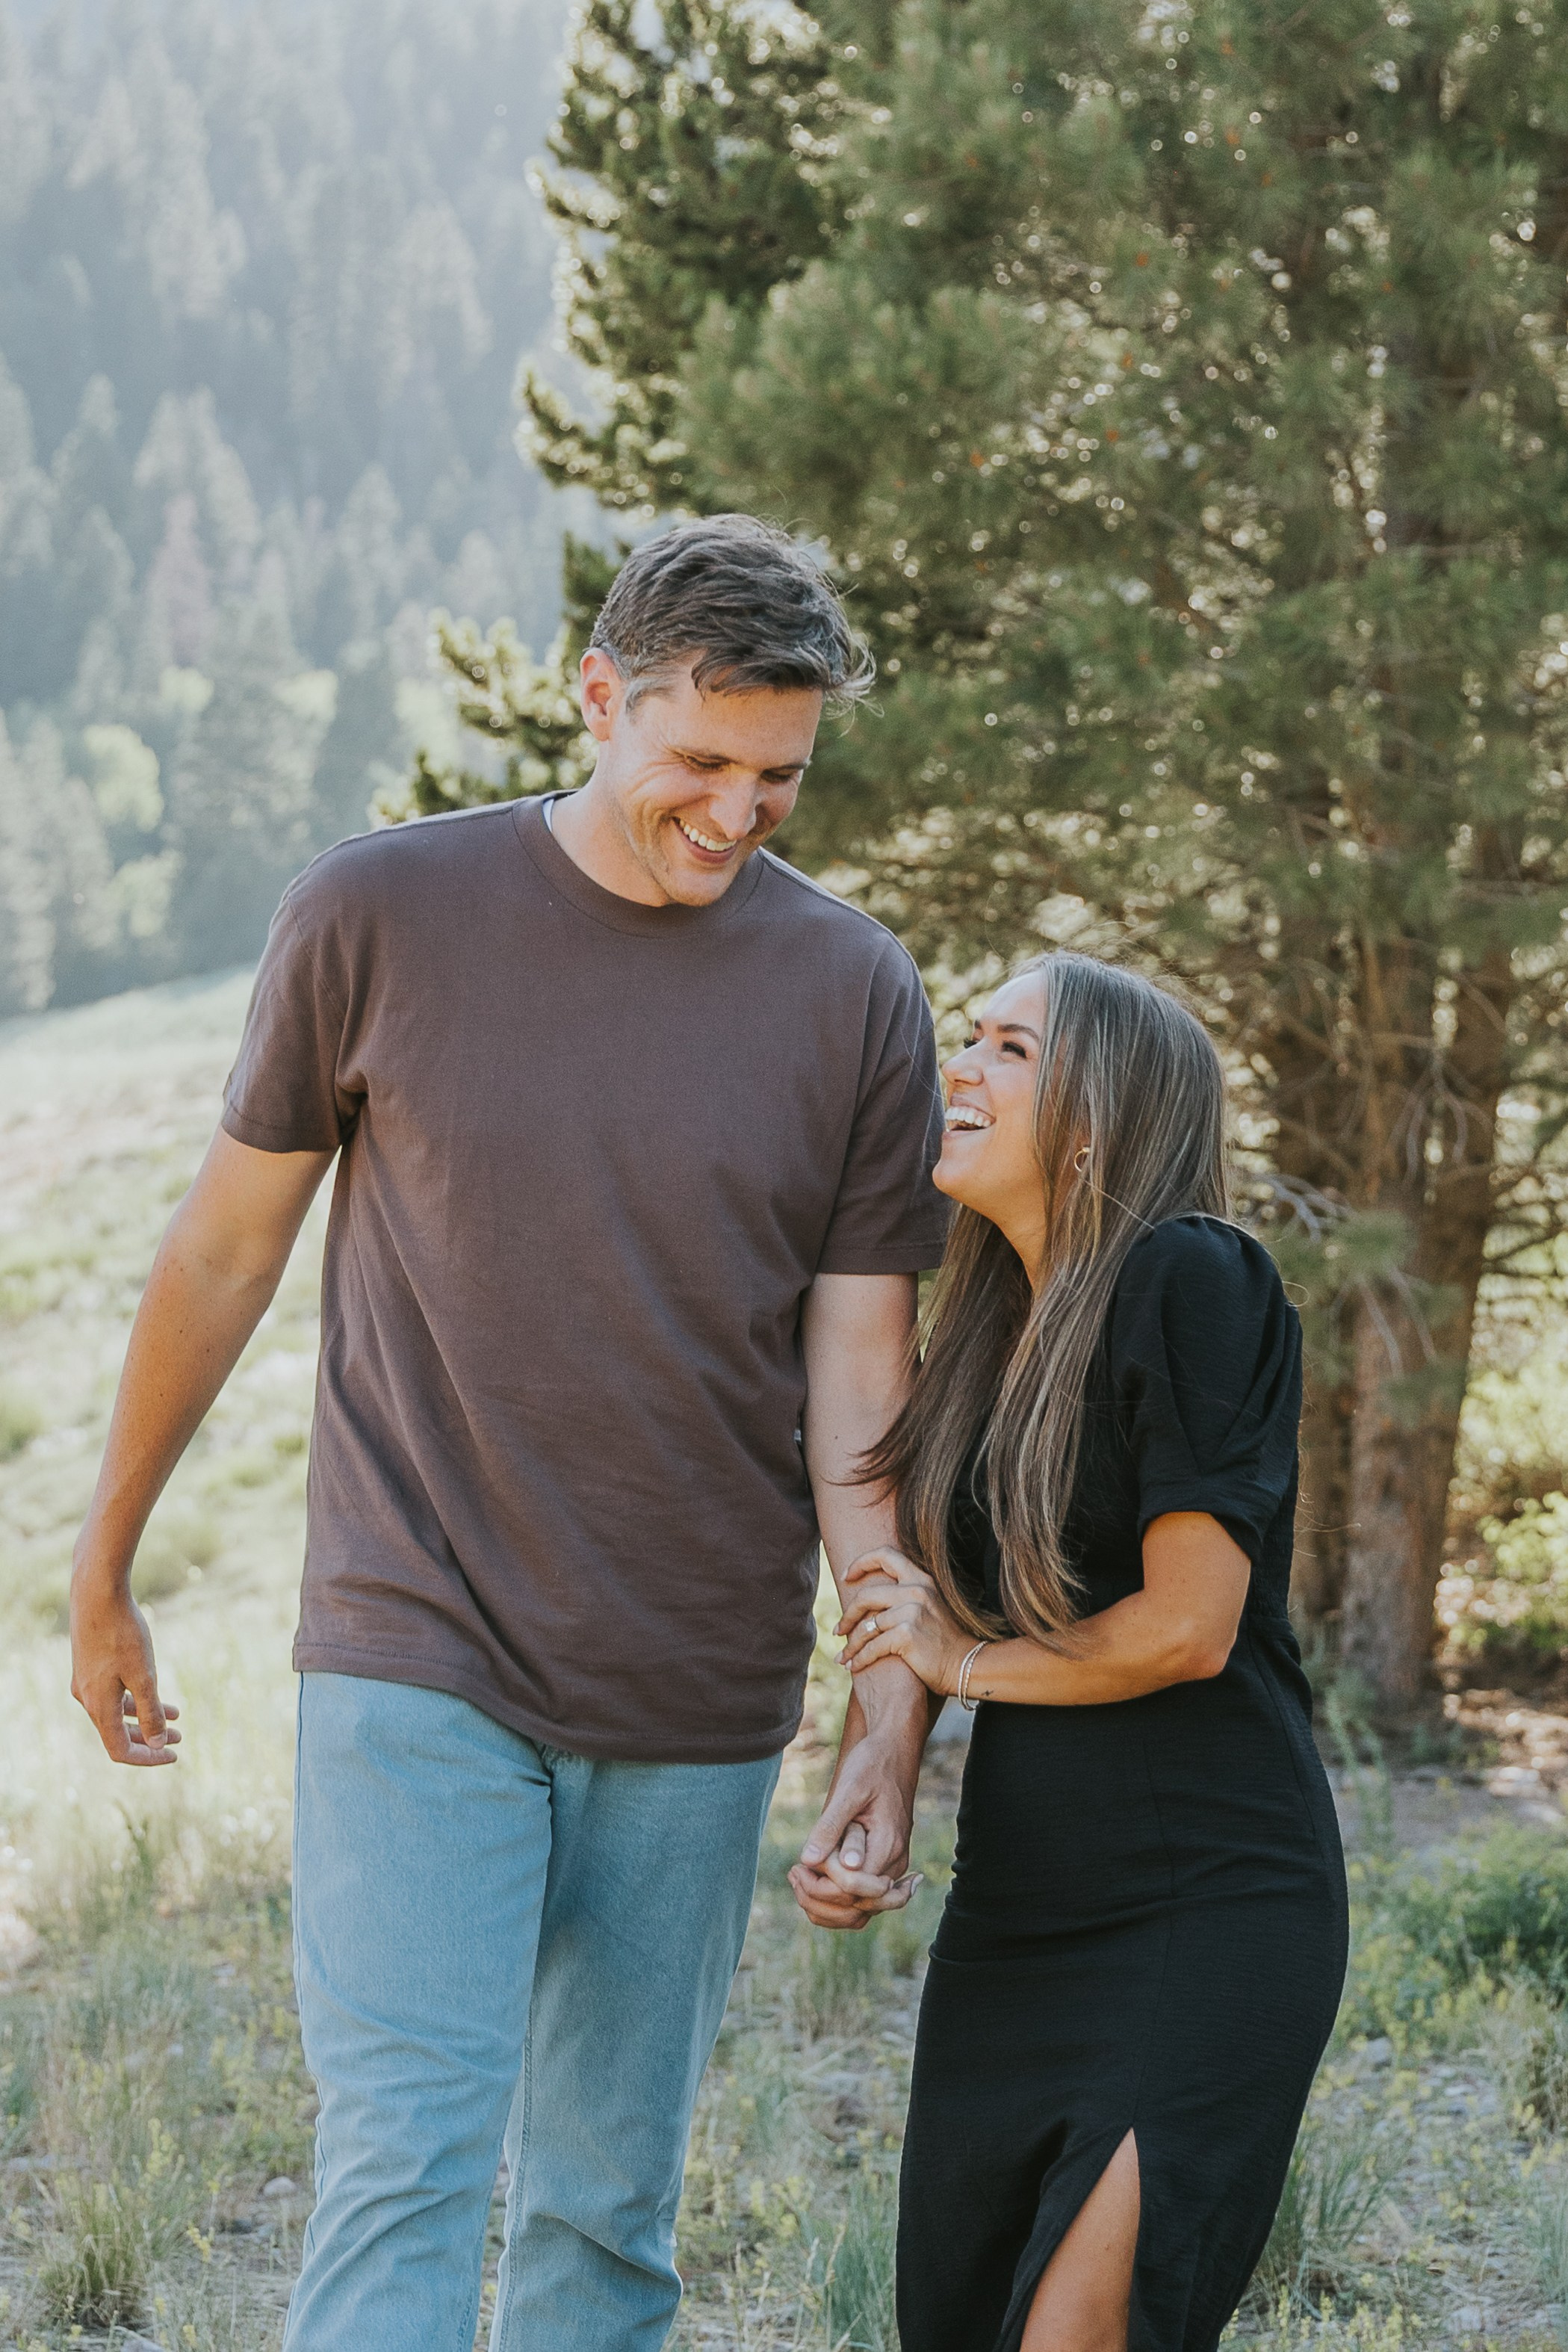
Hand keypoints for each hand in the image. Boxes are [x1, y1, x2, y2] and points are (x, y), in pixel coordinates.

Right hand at [69, 1571, 180, 1766]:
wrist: (98, 1593)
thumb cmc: (123, 1633)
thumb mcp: (144, 1675)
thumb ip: (150, 1711)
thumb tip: (158, 1744)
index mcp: (97, 1706)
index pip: (120, 1750)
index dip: (147, 1758)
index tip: (174, 1755)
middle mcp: (87, 1699)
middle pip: (117, 1734)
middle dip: (150, 1739)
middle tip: (179, 1739)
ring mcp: (86, 1682)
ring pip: (116, 1713)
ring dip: (145, 1718)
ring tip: (177, 1717)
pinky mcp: (90, 1666)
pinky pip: (113, 1693)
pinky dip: (135, 1698)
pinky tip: (157, 1691)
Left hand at [789, 1711, 923, 1931]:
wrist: (893, 1753)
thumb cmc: (871, 1766)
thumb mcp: (848, 1790)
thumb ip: (831, 1827)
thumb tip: (810, 1861)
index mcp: (888, 1845)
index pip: (854, 1887)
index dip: (824, 1881)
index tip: (800, 1862)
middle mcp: (895, 1864)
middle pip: (857, 1908)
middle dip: (819, 1897)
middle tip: (793, 1871)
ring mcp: (891, 1869)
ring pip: (860, 1913)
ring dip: (825, 1906)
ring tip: (797, 1877)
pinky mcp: (883, 1868)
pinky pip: (861, 1902)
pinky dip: (835, 1903)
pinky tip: (810, 1883)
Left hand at [837, 1547, 972, 1696]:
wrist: (967, 1666)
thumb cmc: (944, 1641)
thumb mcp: (929, 1607)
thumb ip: (906, 1596)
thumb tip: (868, 1599)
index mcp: (922, 1579)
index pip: (886, 1555)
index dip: (862, 1562)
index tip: (846, 1576)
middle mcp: (916, 1591)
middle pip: (866, 1595)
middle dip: (847, 1615)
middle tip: (838, 1630)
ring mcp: (912, 1612)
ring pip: (866, 1626)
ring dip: (851, 1645)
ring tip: (843, 1657)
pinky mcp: (907, 1635)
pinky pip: (872, 1647)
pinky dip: (860, 1659)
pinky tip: (854, 1666)